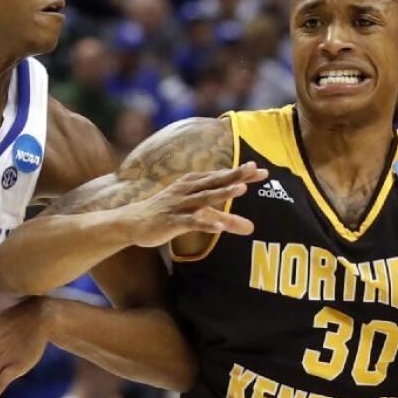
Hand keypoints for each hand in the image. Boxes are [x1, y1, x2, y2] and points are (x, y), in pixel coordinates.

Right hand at [120, 163, 268, 247]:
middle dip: (236, 176)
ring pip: (204, 198)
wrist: (133, 222)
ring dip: (222, 193)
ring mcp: (180, 205)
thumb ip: (226, 221)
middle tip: (256, 169)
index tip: (263, 171)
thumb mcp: (200, 217)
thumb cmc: (169, 215)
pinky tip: (219, 228)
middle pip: (216, 182)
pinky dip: (204, 224)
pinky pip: (190, 223)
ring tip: (241, 190)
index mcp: (195, 184)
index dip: (242, 174)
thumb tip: (252, 228)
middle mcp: (188, 190)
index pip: (222, 177)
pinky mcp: (172, 221)